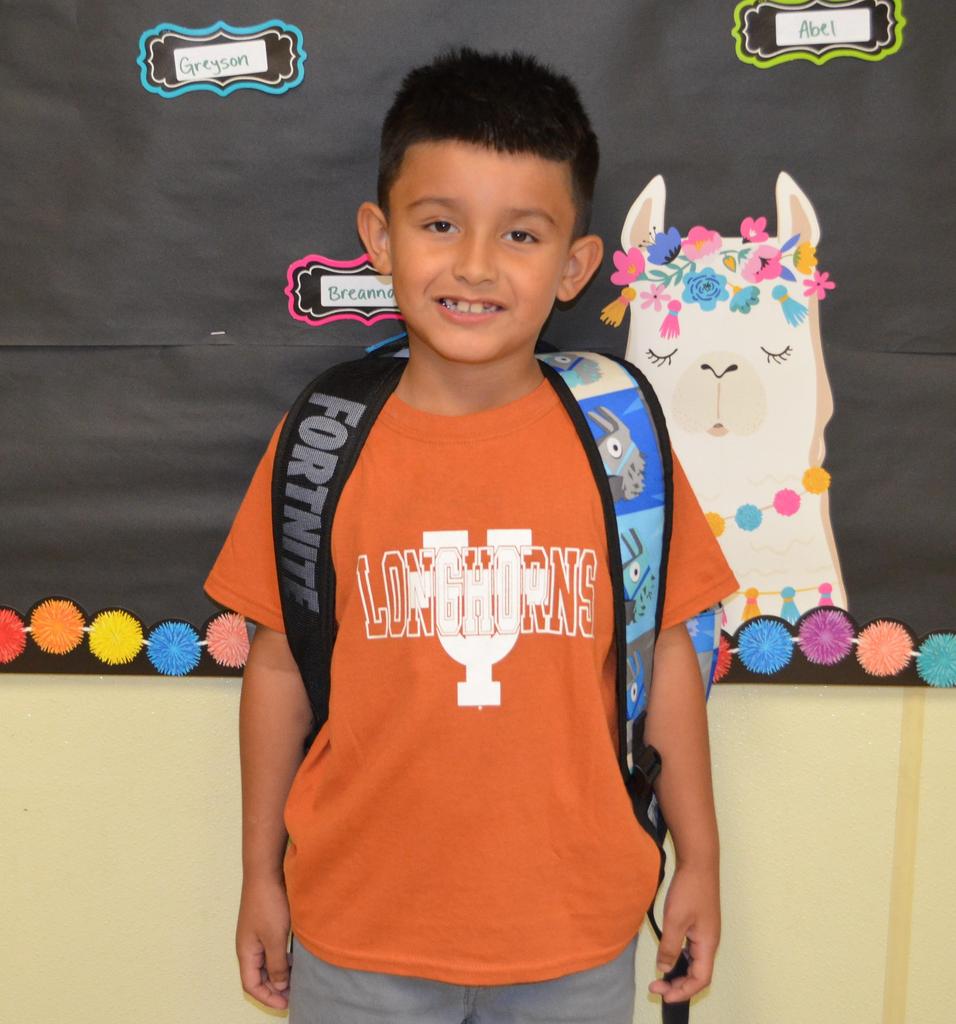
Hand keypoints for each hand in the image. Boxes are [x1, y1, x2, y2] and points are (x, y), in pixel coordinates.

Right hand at [237, 875, 291, 1009]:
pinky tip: (296, 957)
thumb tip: (279, 985)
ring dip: (279, 972)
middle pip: (258, 976)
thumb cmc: (268, 904)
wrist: (266, 871)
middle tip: (294, 994)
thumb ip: (277, 964)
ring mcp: (256, 934)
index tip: (286, 1004)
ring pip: (266, 962)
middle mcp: (249, 945)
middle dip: (274, 988)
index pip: (251, 985)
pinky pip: (272, 949)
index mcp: (246, 952)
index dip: (267, 997)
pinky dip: (282, 958)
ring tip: (297, 978)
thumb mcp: (275, 938)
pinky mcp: (265, 923)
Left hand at [648, 863, 719, 1003]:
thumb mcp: (675, 920)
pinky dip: (679, 957)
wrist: (698, 863)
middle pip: (697, 974)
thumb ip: (669, 947)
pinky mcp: (699, 924)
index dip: (683, 991)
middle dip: (678, 985)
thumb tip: (665, 969)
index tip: (664, 994)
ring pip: (694, 962)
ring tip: (660, 976)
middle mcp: (709, 942)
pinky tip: (666, 955)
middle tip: (656, 986)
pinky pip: (691, 949)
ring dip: (678, 972)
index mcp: (708, 944)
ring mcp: (705, 932)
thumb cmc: (689, 890)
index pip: (700, 979)